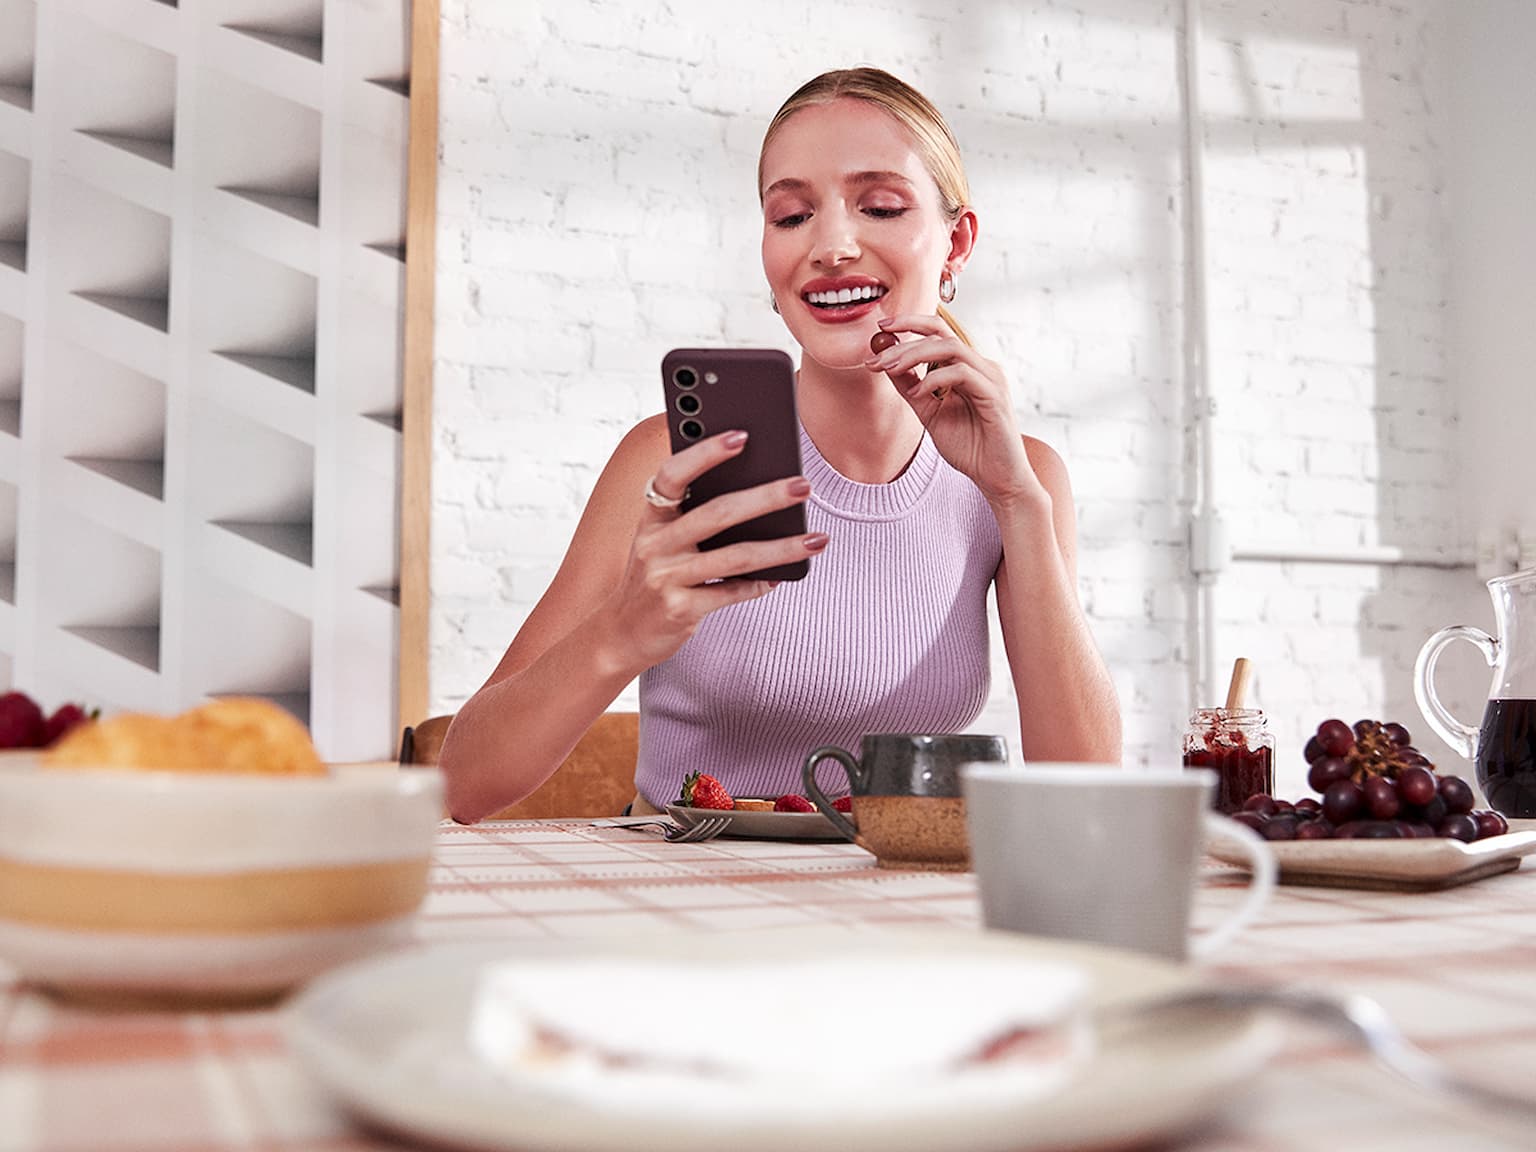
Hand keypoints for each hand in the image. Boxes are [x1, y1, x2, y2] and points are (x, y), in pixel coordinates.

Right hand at [605, 430, 824, 669]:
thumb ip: (693, 517)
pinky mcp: (680, 609)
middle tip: (803, 486)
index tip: (741, 436)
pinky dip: (760, 584)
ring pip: (735, 556)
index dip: (705, 453)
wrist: (621, 634)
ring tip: (817, 539)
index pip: (673, 474)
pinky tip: (783, 577)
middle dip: (765, 497)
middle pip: (718, 513)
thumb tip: (757, 491)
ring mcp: (665, 578)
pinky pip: (730, 593)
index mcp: (651, 518)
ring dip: (781, 547)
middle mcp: (655, 544)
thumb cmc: (654, 578)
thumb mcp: (661, 541)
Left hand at [865, 315, 1040, 506]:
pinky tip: (917, 393)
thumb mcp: (929, 413)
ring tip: (890, 368)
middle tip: (877, 355)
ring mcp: (990, 378)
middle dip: (905, 340)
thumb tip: (885, 364)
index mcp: (967, 367)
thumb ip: (911, 388)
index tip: (881, 327)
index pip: (939, 332)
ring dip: (914, 354)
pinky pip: (961, 373)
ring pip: (951, 347)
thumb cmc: (969, 447)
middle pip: (942, 333)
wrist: (996, 477)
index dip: (910, 323)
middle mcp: (981, 366)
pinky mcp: (994, 395)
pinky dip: (934, 379)